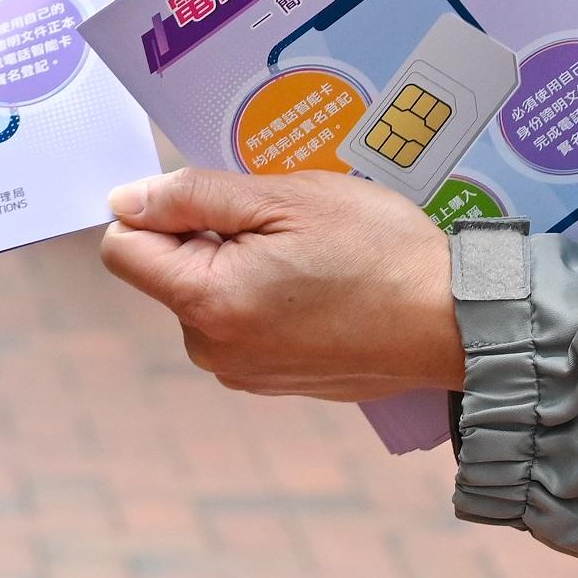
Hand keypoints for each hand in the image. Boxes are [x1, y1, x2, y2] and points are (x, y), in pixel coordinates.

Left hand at [99, 170, 464, 398]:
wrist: (455, 322)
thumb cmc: (378, 251)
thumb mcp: (284, 197)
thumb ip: (193, 196)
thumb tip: (123, 202)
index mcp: (207, 304)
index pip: (124, 249)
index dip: (159, 210)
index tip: (218, 200)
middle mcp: (214, 351)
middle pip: (168, 270)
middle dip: (211, 236)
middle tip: (284, 224)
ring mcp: (245, 373)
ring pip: (206, 293)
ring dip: (242, 263)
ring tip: (309, 254)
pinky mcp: (273, 381)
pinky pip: (241, 322)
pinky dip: (267, 295)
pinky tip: (320, 284)